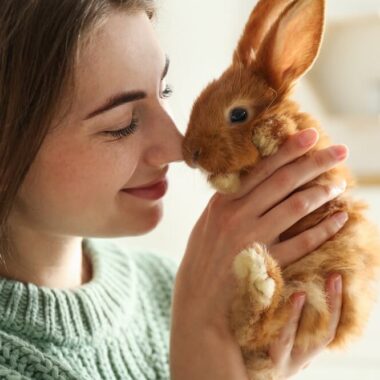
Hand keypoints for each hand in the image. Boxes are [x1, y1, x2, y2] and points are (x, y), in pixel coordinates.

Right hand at [170, 128, 348, 379]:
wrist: (198, 303)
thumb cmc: (203, 261)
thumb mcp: (207, 225)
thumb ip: (228, 202)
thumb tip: (253, 181)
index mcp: (221, 202)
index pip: (259, 169)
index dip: (287, 151)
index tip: (310, 135)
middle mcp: (236, 216)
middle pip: (282, 182)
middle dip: (313, 162)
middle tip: (338, 150)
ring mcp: (251, 239)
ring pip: (294, 207)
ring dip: (321, 192)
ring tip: (340, 182)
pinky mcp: (266, 264)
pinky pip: (301, 243)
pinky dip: (323, 229)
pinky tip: (340, 219)